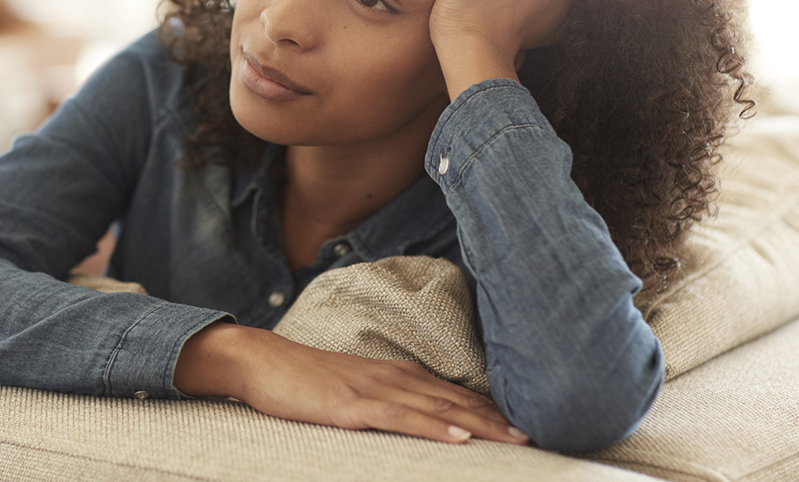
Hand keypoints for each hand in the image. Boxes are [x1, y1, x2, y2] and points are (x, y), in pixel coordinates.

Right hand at [174, 322, 528, 444]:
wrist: (263, 361)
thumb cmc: (306, 380)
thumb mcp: (354, 388)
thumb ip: (387, 399)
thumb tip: (419, 416)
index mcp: (395, 374)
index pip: (452, 396)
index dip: (489, 411)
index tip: (522, 425)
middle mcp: (393, 378)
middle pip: (454, 402)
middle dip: (496, 420)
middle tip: (535, 436)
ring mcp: (373, 390)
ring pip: (436, 410)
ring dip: (478, 425)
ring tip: (513, 438)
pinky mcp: (352, 406)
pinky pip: (400, 418)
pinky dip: (433, 429)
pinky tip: (458, 438)